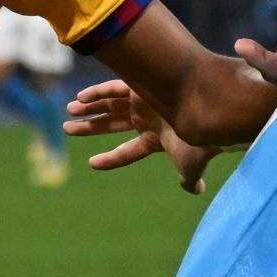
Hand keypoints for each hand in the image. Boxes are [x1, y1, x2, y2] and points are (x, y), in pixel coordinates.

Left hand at [66, 79, 215, 192]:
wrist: (209, 119)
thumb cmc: (199, 146)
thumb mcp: (190, 167)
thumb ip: (189, 179)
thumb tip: (196, 190)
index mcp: (156, 140)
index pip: (128, 151)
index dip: (110, 159)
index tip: (91, 163)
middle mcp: (148, 118)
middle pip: (112, 124)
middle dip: (90, 126)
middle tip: (67, 128)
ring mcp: (145, 101)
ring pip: (110, 104)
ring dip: (88, 108)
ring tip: (69, 110)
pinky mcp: (142, 85)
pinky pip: (115, 88)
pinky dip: (97, 93)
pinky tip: (80, 98)